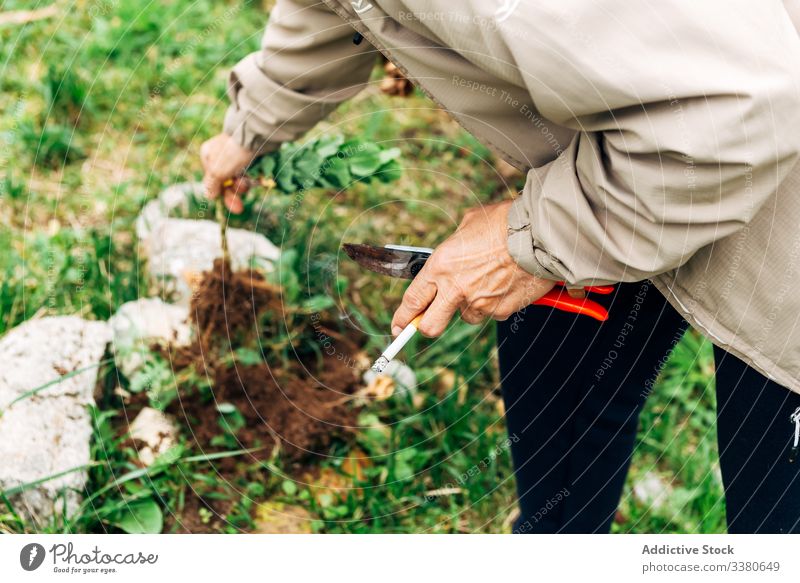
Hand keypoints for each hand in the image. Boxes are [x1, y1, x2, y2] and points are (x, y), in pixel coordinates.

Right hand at [200, 133, 255, 213]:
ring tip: (248, 183)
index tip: (231, 205)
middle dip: (233, 194)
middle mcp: (221, 155)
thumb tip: (209, 195)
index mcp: (208, 156)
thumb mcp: (217, 172)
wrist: (256, 135)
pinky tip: (257, 180)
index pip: (212, 180)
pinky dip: (253, 178)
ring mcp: (236, 155)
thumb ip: (212, 185)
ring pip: (239, 178)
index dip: (221, 194)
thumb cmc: (232, 154)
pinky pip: (250, 172)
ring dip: (243, 185)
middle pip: (226, 181)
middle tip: (239, 209)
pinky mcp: (250, 155)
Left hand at [391, 200, 555, 336]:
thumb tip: (451, 256)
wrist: (539, 233)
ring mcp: (479, 303)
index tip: (398, 327)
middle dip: (426, 327)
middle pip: (430, 326)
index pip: (412, 300)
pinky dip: (496, 303)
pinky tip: (505, 282)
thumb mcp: (467, 226)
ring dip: (471, 305)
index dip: (402, 317)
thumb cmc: (504, 223)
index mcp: (441, 266)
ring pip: (467, 316)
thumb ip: (454, 248)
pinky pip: (493, 313)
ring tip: (487, 280)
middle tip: (430, 320)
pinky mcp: (501, 311)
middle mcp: (456, 289)